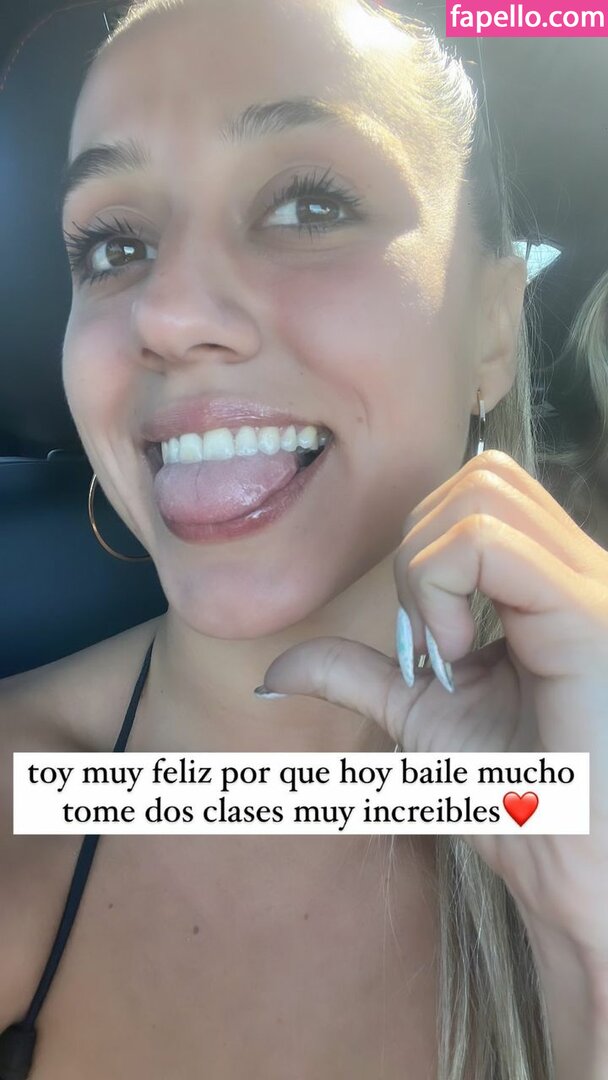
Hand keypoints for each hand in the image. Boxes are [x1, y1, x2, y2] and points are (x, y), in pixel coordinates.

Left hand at [260, 450, 607, 974]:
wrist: (569, 870)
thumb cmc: (516, 798)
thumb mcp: (418, 718)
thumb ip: (355, 675)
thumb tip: (273, 670)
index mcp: (546, 582)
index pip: (470, 494)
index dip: (417, 553)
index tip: (420, 647)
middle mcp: (574, 568)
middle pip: (476, 476)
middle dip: (417, 548)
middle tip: (426, 641)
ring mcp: (585, 583)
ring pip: (481, 491)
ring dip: (426, 569)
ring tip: (447, 652)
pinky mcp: (587, 613)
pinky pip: (490, 544)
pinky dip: (440, 588)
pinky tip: (457, 656)